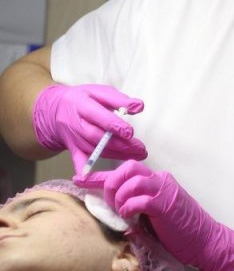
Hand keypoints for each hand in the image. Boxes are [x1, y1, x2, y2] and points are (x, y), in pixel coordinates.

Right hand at [33, 84, 147, 172]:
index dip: (114, 126)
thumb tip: (140, 105)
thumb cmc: (84, 99)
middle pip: (98, 137)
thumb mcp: (100, 92)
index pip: (99, 117)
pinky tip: (102, 179)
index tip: (130, 133)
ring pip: (96, 150)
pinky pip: (81, 162)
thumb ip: (119, 99)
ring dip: (117, 155)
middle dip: (121, 144)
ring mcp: (74, 139)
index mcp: (82, 105)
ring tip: (137, 156)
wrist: (55, 111)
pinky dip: (89, 171)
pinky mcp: (73, 150)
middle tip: (141, 149)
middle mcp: (76, 124)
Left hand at [75, 160, 233, 270]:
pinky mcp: (165, 204)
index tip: (79, 179)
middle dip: (111, 184)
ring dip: (120, 198)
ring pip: (132, 180)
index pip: (125, 170)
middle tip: (111, 204)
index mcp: (156, 180)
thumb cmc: (178, 231)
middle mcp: (160, 179)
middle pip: (127, 168)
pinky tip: (130, 219)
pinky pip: (139, 199)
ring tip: (123, 214)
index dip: (100, 175)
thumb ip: (136, 207)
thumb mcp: (152, 215)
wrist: (204, 241)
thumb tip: (111, 210)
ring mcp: (164, 190)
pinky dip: (129, 208)